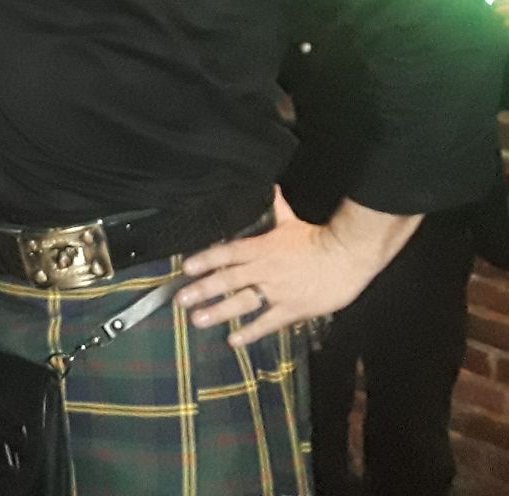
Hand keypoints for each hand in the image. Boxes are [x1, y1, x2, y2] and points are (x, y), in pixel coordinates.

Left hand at [176, 188, 410, 346]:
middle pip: (227, 280)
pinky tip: (233, 340)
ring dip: (218, 312)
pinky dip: (249, 332)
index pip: (227, 252)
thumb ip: (276, 208)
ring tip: (197, 320)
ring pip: (241, 303)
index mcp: (262, 248)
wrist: (348, 257)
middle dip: (201, 289)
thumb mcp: (292, 222)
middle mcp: (264, 270)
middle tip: (180, 299)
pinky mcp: (292, 309)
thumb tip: (271, 187)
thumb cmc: (319, 239)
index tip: (185, 267)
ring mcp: (277, 291)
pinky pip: (267, 322)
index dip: (205, 259)